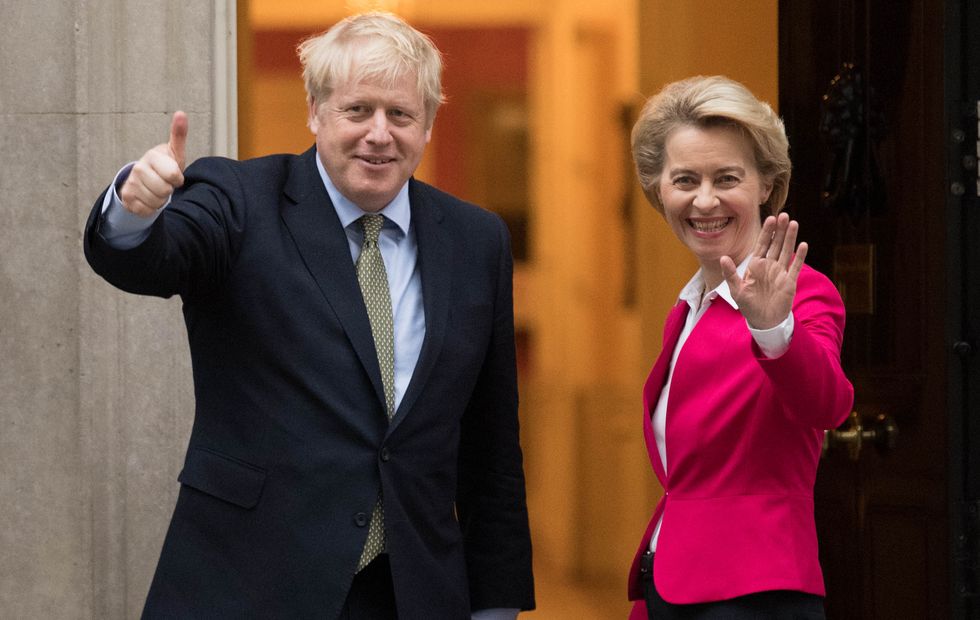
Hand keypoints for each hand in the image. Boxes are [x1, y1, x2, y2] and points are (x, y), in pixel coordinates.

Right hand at [119, 111, 187, 216]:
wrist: (144, 180)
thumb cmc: (164, 165)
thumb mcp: (174, 152)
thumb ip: (178, 135)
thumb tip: (181, 113)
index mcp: (152, 156)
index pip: (173, 176)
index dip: (177, 178)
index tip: (174, 174)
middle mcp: (138, 169)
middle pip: (165, 191)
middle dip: (168, 190)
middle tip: (164, 182)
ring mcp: (131, 184)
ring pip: (156, 202)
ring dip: (161, 200)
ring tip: (156, 189)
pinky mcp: (127, 199)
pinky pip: (147, 210)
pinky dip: (151, 208)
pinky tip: (148, 197)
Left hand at [720, 212, 807, 329]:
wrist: (763, 321)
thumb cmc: (748, 305)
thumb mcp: (736, 289)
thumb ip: (731, 273)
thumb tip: (723, 258)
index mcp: (756, 266)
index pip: (762, 244)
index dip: (766, 232)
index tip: (770, 219)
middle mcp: (769, 266)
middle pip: (776, 244)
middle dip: (780, 230)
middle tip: (784, 215)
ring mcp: (780, 273)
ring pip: (786, 251)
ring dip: (790, 238)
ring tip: (794, 223)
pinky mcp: (790, 281)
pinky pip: (795, 266)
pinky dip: (799, 256)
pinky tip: (803, 245)